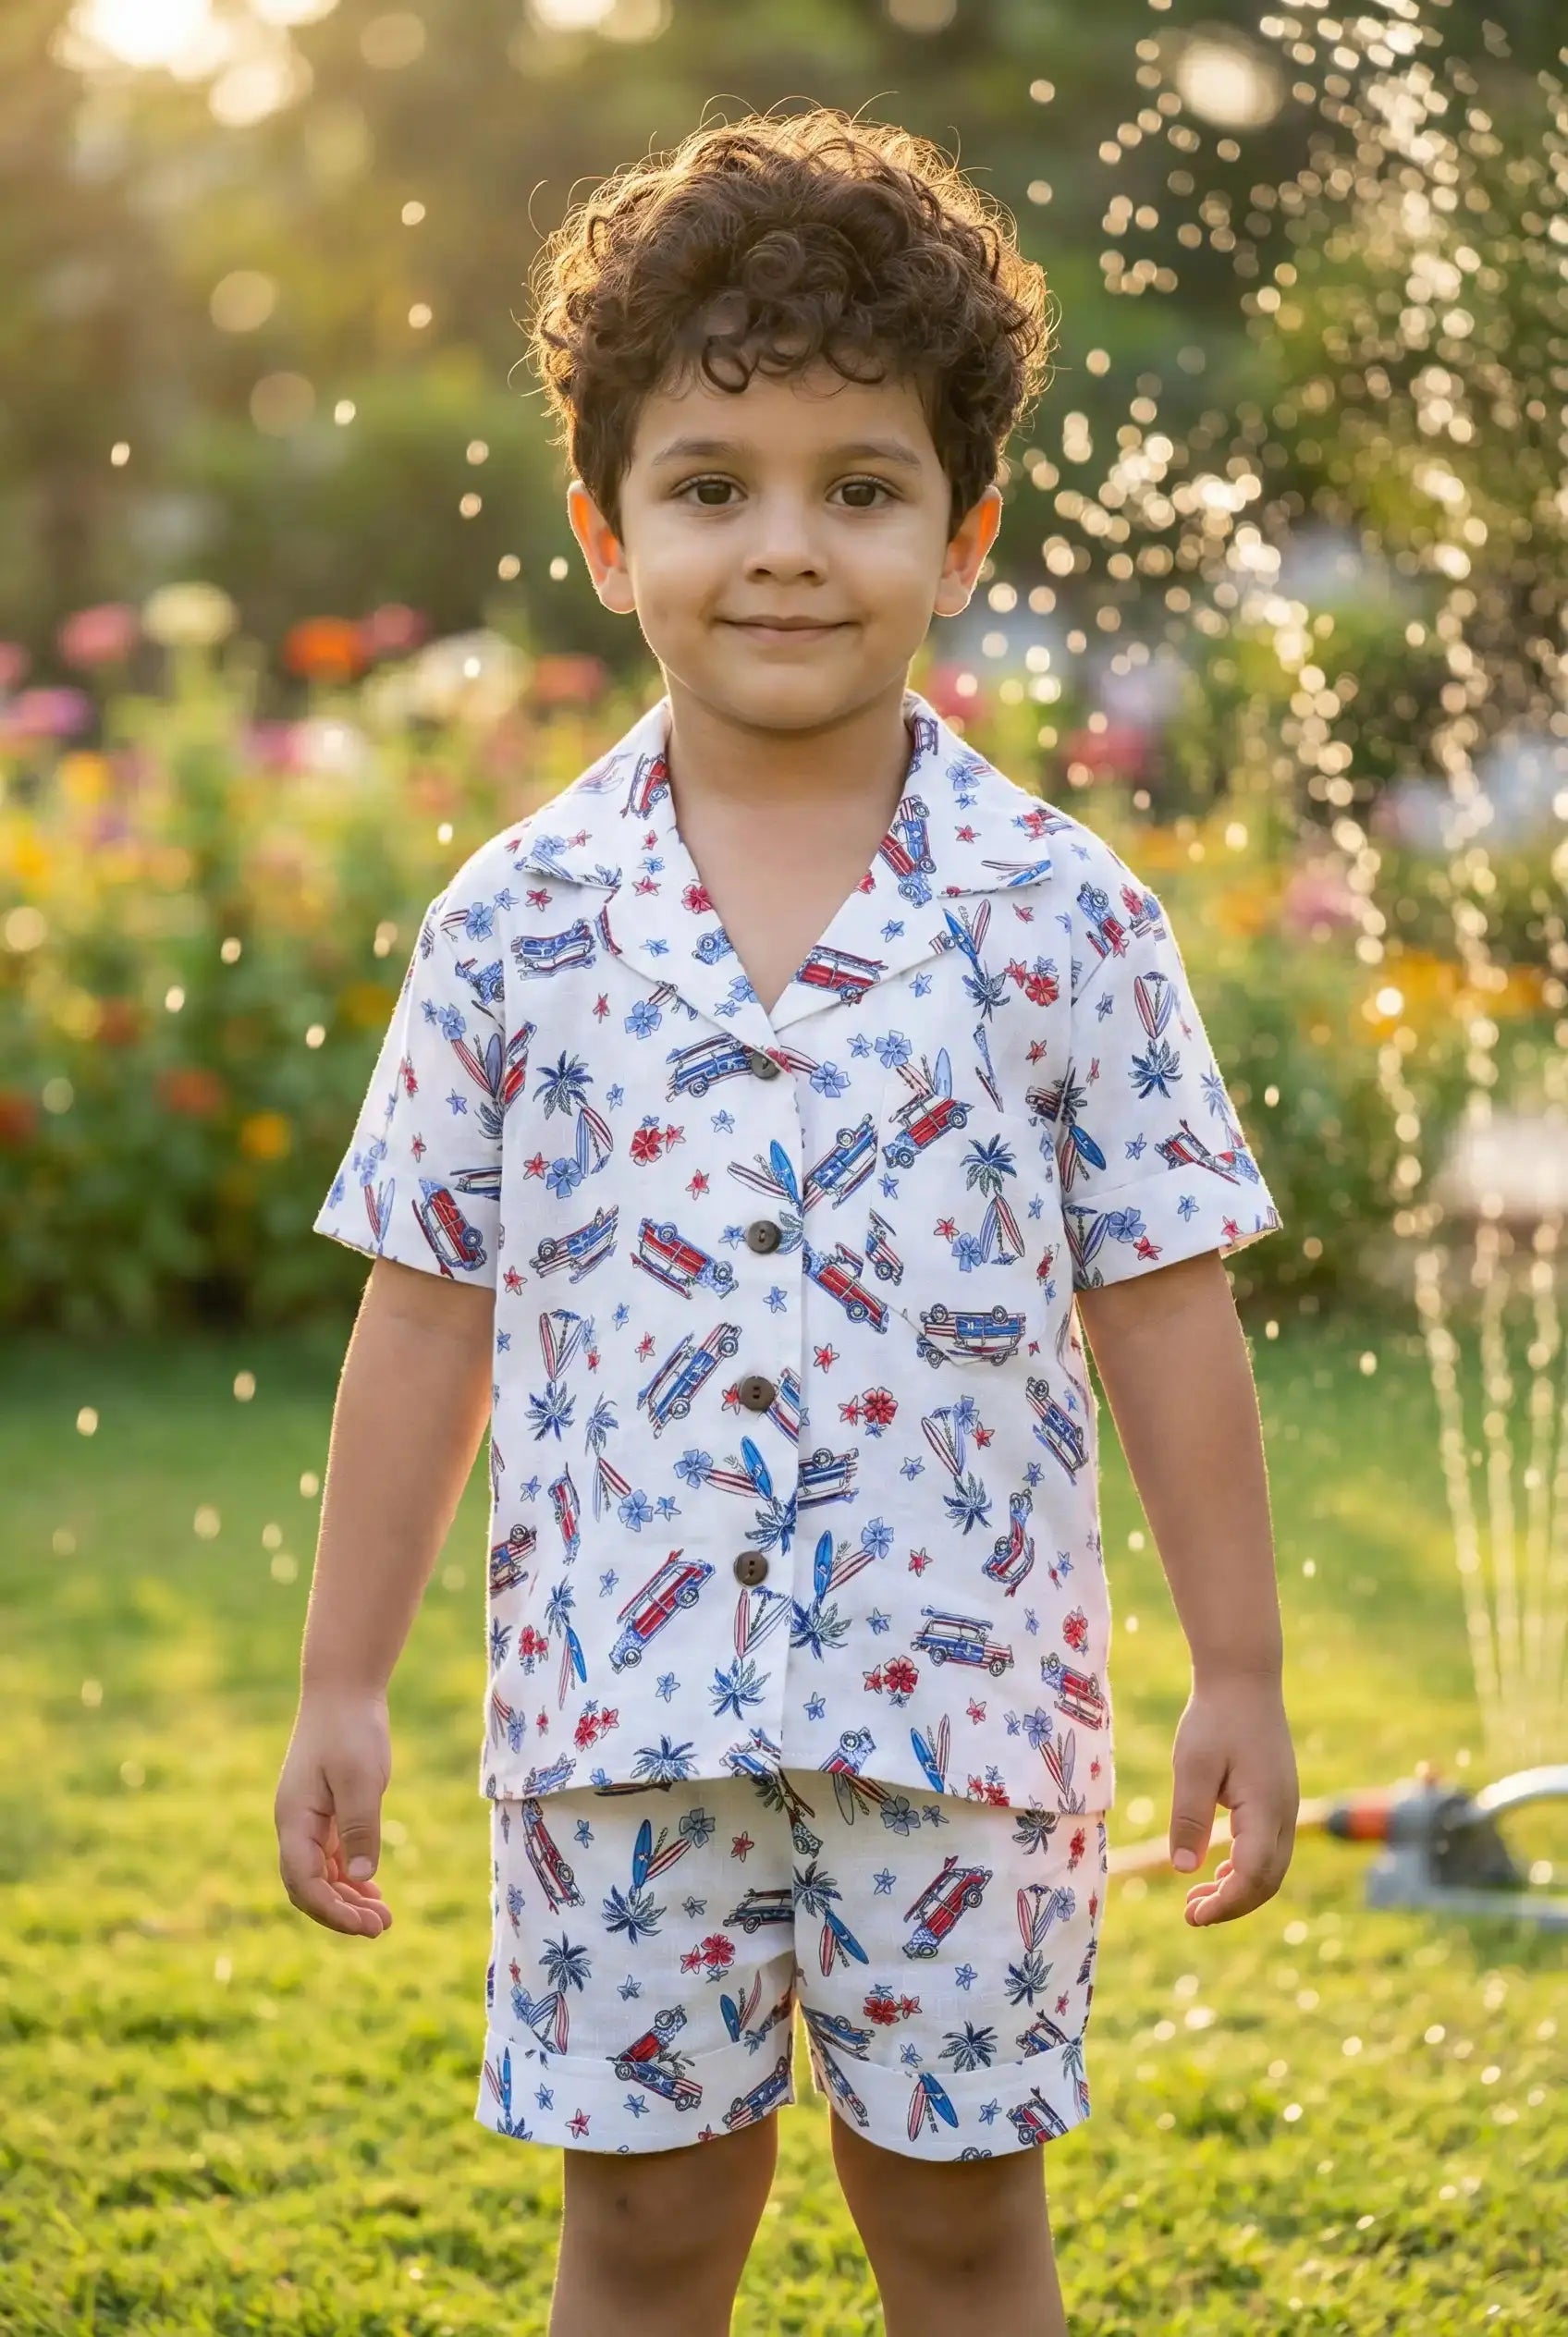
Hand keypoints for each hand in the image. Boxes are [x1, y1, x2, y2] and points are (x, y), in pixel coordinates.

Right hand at [275, 1690, 394, 1936]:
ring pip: (321, 1874)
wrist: (343, 1688)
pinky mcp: (324, 1809)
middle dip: (342, 1912)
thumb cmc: (351, 1730)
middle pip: (309, 1887)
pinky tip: (372, 1888)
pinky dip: (349, 1875)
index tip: (367, 1927)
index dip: (333, 1912)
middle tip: (382, 1927)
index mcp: (294, 1821)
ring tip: (383, 1918)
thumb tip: (358, 1879)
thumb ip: (359, 1829)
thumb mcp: (360, 1780)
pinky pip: (330, 1855)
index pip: (305, 1885)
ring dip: (348, 1898)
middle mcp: (294, 1825)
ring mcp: (307, 1818)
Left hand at [1168, 1674, 1296, 1925]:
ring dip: (1239, 1889)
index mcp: (1266, 1809)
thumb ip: (1189, 1817)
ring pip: (1272, 1868)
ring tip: (1198, 1900)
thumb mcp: (1192, 1765)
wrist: (1243, 1678)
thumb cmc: (1214, 1718)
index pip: (1252, 1876)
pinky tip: (1218, 1871)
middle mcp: (1285, 1814)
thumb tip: (1183, 1869)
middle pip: (1267, 1881)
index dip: (1225, 1904)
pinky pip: (1271, 1848)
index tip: (1191, 1915)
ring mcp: (1286, 1807)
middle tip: (1190, 1914)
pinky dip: (1247, 1869)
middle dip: (1231, 1905)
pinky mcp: (1279, 1799)